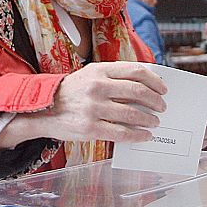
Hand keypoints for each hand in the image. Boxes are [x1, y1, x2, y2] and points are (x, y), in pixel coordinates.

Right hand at [0, 62, 166, 148]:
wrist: (42, 109)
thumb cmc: (73, 92)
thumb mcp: (90, 75)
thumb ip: (115, 76)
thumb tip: (147, 84)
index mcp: (100, 70)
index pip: (136, 71)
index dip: (155, 81)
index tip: (163, 89)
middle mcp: (97, 87)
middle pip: (138, 91)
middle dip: (155, 101)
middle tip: (162, 107)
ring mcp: (93, 108)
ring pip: (132, 113)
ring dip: (149, 119)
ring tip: (155, 122)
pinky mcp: (90, 128)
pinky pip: (122, 133)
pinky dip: (138, 135)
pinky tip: (145, 136)